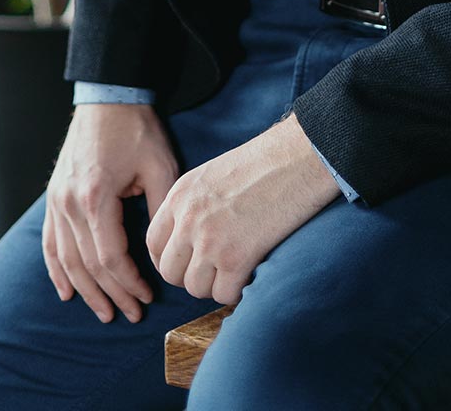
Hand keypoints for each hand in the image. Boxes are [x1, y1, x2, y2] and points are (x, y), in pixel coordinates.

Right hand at [42, 102, 179, 323]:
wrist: (108, 97)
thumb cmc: (137, 130)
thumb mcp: (160, 166)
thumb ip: (159, 210)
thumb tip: (162, 251)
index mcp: (96, 197)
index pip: (109, 257)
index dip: (129, 282)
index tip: (147, 295)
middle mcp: (70, 203)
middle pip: (87, 265)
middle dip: (111, 294)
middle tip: (132, 314)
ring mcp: (56, 201)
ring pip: (66, 259)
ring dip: (85, 290)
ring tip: (105, 312)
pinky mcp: (53, 197)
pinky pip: (49, 242)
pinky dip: (56, 270)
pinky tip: (66, 291)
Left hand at [146, 113, 340, 304]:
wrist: (297, 156)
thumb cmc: (264, 162)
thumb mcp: (212, 176)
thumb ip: (193, 206)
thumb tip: (189, 241)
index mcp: (180, 194)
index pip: (153, 243)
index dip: (168, 260)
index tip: (187, 263)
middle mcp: (188, 218)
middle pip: (170, 272)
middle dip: (191, 276)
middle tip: (216, 268)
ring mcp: (209, 239)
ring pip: (195, 288)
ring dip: (215, 285)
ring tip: (236, 267)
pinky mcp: (236, 257)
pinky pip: (223, 294)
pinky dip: (237, 290)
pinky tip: (251, 271)